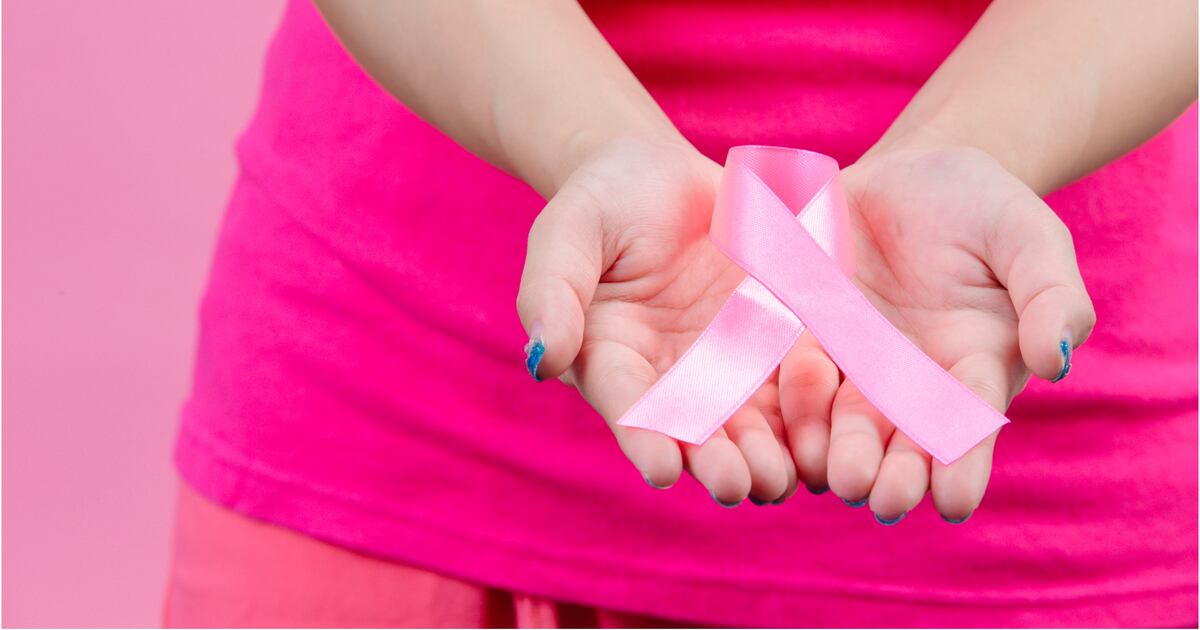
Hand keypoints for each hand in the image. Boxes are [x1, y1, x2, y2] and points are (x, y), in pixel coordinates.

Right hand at [517, 136, 813, 504]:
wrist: (660, 173)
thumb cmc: (601, 199)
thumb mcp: (568, 231)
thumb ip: (552, 289)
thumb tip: (543, 358)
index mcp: (610, 356)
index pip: (626, 404)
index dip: (643, 438)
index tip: (663, 469)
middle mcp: (668, 374)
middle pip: (692, 430)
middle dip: (713, 461)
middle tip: (735, 486)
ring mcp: (724, 362)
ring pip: (747, 423)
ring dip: (764, 456)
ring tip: (779, 478)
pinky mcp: (772, 340)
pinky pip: (795, 384)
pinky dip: (808, 415)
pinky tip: (823, 439)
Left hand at [780, 143, 1096, 521]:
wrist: (909, 175)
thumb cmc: (985, 208)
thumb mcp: (1028, 238)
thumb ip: (1050, 296)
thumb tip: (1057, 362)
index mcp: (972, 368)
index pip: (968, 424)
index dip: (961, 465)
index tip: (952, 502)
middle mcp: (908, 381)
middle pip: (898, 439)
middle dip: (892, 473)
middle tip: (881, 498)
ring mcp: (850, 362)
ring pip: (838, 422)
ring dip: (834, 452)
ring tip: (831, 476)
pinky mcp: (801, 335)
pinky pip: (786, 378)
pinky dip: (783, 406)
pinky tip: (777, 433)